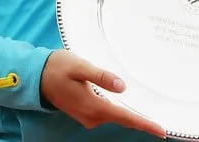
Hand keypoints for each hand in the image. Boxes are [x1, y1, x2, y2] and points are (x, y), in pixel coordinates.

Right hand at [40, 50, 165, 136]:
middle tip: (162, 125)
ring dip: (131, 115)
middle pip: (123, 119)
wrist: (36, 76)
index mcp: (93, 106)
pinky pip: (108, 113)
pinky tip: (129, 104)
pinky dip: (120, 111)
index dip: (145, 124)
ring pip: (116, 116)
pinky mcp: (85, 112)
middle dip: (142, 121)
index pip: (125, 117)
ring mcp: (88, 116)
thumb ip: (102, 77)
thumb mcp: (81, 67)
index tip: (162, 131)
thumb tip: (122, 87)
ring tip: (150, 116)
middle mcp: (92, 116)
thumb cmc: (59, 68)